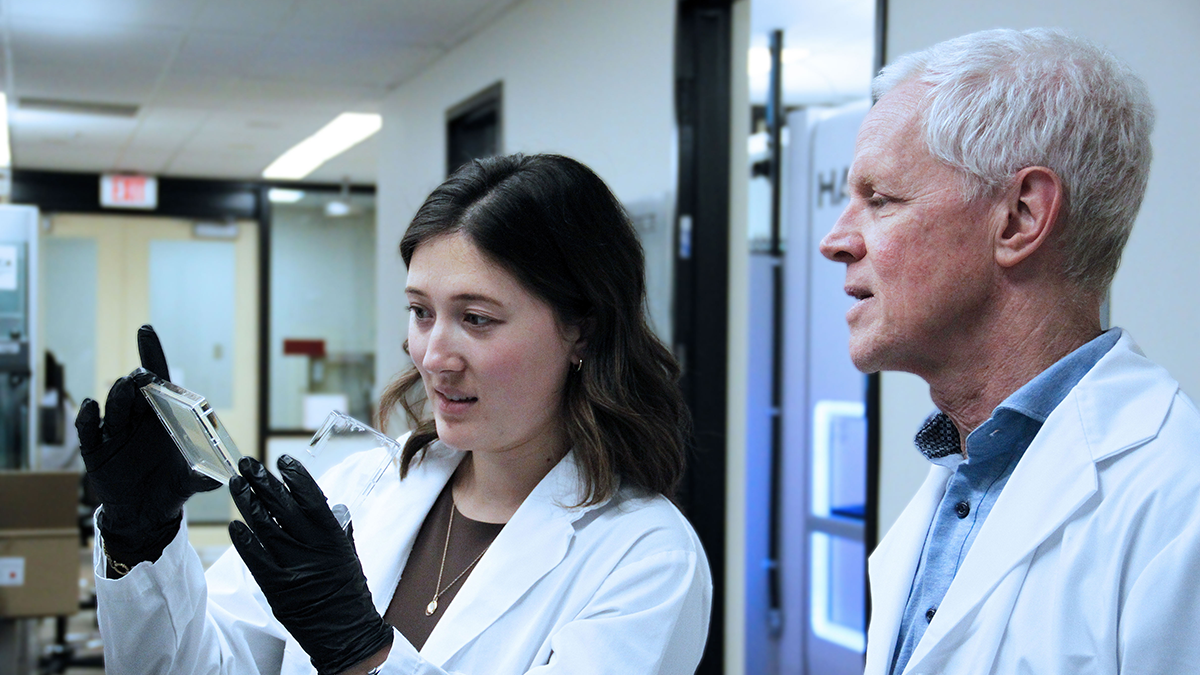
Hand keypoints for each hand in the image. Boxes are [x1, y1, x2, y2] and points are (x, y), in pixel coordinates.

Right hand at [75, 325, 220, 568]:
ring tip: (125, 389)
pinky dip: (87, 417)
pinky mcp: (96, 450)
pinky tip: (91, 407)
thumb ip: (208, 474)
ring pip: (113, 406)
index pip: (157, 377)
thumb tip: (230, 474)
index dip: (151, 353)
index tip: (145, 329)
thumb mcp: (194, 480)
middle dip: (138, 380)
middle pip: (134, 390)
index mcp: (162, 415)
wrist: (147, 514)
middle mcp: (138, 418)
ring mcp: (115, 432)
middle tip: (143, 378)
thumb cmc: (172, 487)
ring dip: (119, 396)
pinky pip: (88, 430)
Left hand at [229, 455, 392, 674]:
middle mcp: (312, 547)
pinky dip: (244, 540)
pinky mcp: (276, 586)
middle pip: (282, 506)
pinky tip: (234, 524)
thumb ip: (340, 529)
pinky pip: (255, 558)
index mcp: (333, 536)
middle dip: (262, 481)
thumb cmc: (350, 593)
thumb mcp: (350, 554)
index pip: (311, 496)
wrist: (347, 633)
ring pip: (264, 527)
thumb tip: (334, 505)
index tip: (282, 460)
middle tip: (247, 464)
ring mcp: (293, 566)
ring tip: (236, 485)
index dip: (295, 476)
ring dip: (247, 503)